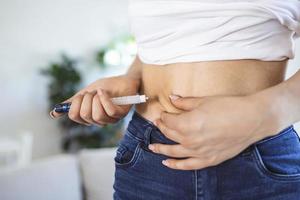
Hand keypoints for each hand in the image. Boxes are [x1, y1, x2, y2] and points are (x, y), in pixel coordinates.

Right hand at [50, 75, 139, 125]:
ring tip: (100, 92)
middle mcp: (100, 120)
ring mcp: (111, 119)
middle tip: (91, 92)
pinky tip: (104, 92)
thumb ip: (72, 102)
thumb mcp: (86, 92)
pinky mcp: (121, 114)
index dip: (75, 104)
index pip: (75, 116)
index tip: (80, 95)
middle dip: (85, 99)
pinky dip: (104, 99)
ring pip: (97, 116)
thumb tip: (53, 114)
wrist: (125, 79)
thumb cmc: (107, 86)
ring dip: (96, 99)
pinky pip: (109, 111)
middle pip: (84, 116)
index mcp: (90, 116)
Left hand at [149, 94, 276, 169]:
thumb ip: (185, 102)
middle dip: (162, 127)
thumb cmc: (229, 107)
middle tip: (158, 123)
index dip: (163, 115)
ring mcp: (199, 152)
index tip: (162, 113)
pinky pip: (187, 165)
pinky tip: (167, 163)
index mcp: (187, 124)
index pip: (168, 120)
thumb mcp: (204, 101)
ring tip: (152, 147)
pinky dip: (175, 165)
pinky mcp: (209, 160)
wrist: (252, 120)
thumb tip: (172, 98)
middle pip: (169, 134)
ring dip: (161, 148)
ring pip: (174, 151)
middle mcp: (190, 140)